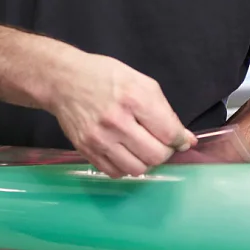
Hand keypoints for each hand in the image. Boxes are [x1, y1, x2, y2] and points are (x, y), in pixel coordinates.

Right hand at [46, 53, 194, 177]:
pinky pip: (116, 173)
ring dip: (145, 162)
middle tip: (159, 142)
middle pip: (156, 156)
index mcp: (134, 98)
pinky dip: (125, 166)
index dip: (179, 140)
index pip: (169, 133)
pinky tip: (124, 152)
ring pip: (137, 169)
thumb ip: (165, 112)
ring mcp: (99, 139)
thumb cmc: (105, 76)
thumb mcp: (141, 82)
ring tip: (141, 148)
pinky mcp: (86, 151)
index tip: (179, 139)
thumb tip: (186, 140)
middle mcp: (116, 122)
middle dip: (164, 152)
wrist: (63, 81)